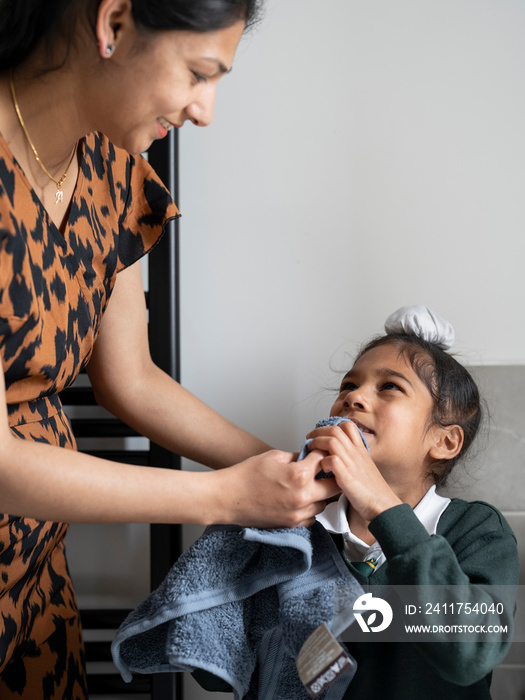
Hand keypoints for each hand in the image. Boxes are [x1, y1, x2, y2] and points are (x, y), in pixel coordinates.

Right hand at [208, 449, 340, 528]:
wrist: (228, 498)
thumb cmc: (246, 475)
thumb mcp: (273, 456)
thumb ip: (295, 456)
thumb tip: (307, 458)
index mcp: (299, 475)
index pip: (324, 460)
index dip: (322, 453)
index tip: (319, 453)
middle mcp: (303, 496)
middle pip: (333, 486)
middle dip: (331, 476)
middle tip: (324, 471)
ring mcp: (298, 513)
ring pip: (324, 504)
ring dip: (321, 494)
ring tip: (310, 485)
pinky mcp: (292, 524)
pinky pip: (312, 517)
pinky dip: (311, 509)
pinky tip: (301, 500)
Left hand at [306, 422, 400, 521]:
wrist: (383, 505)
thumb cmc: (373, 491)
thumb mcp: (364, 468)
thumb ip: (352, 460)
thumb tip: (336, 457)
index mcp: (361, 450)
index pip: (348, 426)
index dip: (332, 426)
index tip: (322, 433)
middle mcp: (356, 454)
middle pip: (335, 430)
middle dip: (318, 432)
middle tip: (310, 438)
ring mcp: (352, 464)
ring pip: (332, 441)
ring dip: (317, 444)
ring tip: (311, 451)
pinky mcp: (347, 477)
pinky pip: (332, 460)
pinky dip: (323, 461)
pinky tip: (322, 468)